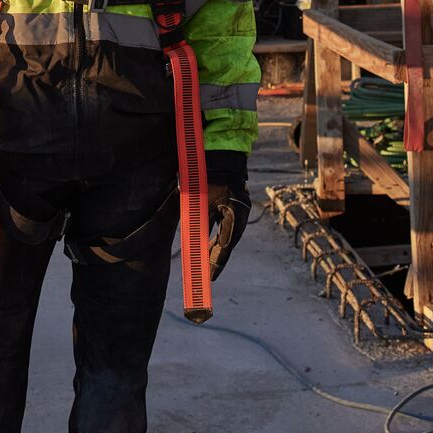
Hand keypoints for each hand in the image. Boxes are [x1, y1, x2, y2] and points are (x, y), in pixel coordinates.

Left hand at [204, 150, 249, 279]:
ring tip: (206, 263)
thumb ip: (198, 223)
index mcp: (234, 216)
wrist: (220, 154)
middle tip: (207, 275)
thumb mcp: (200, 202)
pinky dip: (217, 236)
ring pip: (226, 236)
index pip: (224, 246)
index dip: (216, 263)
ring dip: (215, 248)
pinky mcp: (233, 205)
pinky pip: (225, 226)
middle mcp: (239, 216)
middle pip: (227, 243)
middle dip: (216, 259)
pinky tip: (210, 243)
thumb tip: (193, 243)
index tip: (210, 278)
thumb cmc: (208, 176)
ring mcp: (237, 210)